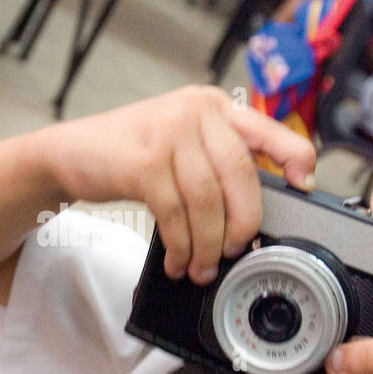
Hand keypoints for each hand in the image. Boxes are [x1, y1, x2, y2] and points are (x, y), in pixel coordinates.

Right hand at [48, 85, 316, 284]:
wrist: (69, 153)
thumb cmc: (130, 154)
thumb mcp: (180, 144)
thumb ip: (216, 161)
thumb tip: (253, 211)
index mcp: (214, 106)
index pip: (270, 129)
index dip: (295, 158)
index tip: (303, 186)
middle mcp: (197, 111)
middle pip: (242, 174)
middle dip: (243, 223)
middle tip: (237, 250)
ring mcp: (169, 132)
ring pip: (208, 200)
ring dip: (208, 244)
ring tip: (202, 267)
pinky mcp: (144, 160)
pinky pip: (176, 213)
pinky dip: (181, 245)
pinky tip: (178, 260)